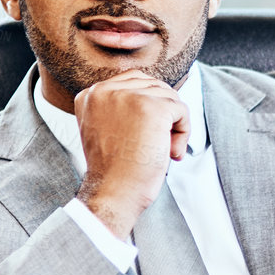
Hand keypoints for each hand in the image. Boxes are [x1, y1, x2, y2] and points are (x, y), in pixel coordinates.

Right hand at [73, 71, 190, 239]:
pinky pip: (181, 109)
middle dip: (164, 115)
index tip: (146, 135)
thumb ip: (119, 108)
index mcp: (90, 94)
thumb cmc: (114, 170)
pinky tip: (172, 153)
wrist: (113, 192)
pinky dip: (183, 132)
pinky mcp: (151, 107)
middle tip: (160, 145)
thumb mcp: (105, 129)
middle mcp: (105, 90)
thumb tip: (158, 94)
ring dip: (174, 126)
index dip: (149, 106)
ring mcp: (128, 96)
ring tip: (166, 151)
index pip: (133, 81)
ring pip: (169, 97)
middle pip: (153, 86)